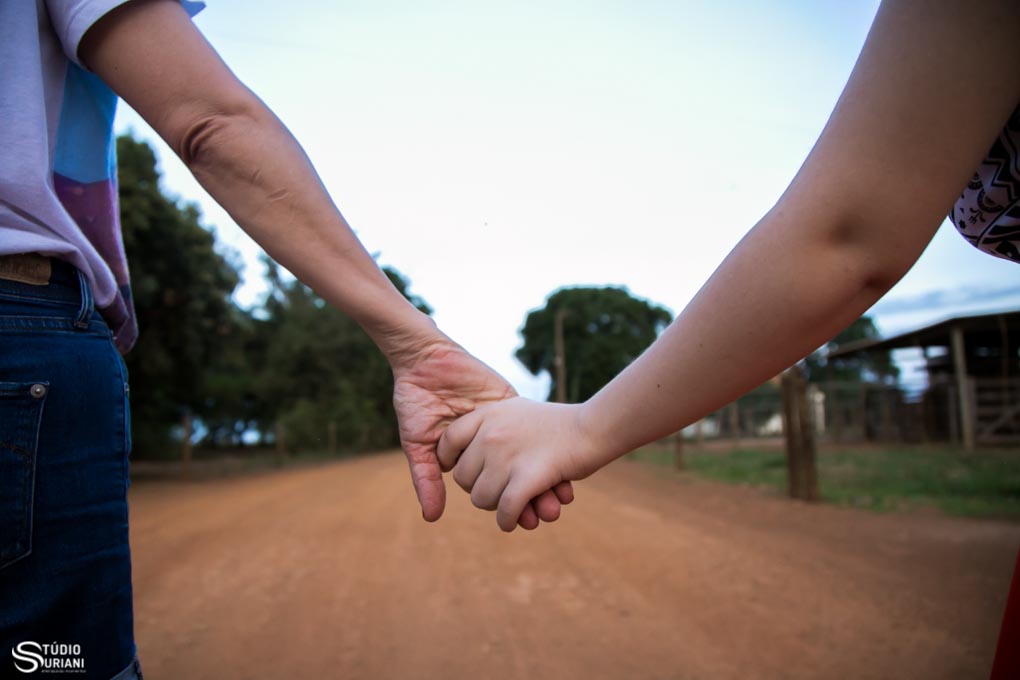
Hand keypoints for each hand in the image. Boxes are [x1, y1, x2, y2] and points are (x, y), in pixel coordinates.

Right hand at [392, 338, 572, 526]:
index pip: (495, 486)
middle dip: (531, 496)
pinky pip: (532, 427)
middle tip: (544, 515)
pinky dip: (547, 449)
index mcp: (470, 456)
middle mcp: (490, 443)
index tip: (523, 522)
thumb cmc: (415, 403)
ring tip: (555, 500)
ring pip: (530, 456)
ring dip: (544, 478)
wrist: (424, 360)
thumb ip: (427, 479)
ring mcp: (503, 423)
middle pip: (517, 475)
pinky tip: (561, 467)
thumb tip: (432, 517)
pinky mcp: (509, 403)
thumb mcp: (419, 445)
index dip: (509, 504)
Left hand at [437, 397, 600, 530]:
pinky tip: (516, 521)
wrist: (592, 427)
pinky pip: (505, 511)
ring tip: (512, 505)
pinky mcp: (527, 477)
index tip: (465, 472)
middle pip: (463, 478)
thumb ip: (493, 428)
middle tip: (498, 492)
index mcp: (488, 415)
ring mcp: (507, 455)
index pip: (448, 442)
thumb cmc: (559, 424)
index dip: (449, 461)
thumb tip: (472, 456)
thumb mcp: (518, 412)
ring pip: (481, 498)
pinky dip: (508, 521)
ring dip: (495, 508)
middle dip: (479, 489)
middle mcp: (491, 434)